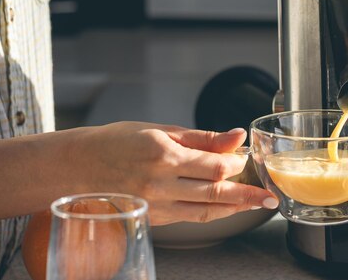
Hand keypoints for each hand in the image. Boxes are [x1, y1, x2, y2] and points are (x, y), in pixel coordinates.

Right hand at [77, 122, 277, 224]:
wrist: (76, 167)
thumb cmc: (115, 142)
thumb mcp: (160, 130)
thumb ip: (202, 137)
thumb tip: (236, 135)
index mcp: (164, 155)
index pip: (216, 165)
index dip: (238, 162)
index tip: (245, 156)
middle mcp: (161, 184)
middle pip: (217, 192)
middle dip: (248, 194)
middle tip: (270, 195)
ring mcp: (157, 205)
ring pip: (207, 210)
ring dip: (235, 207)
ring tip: (257, 204)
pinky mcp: (154, 218)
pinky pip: (191, 217)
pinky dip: (212, 212)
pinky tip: (226, 207)